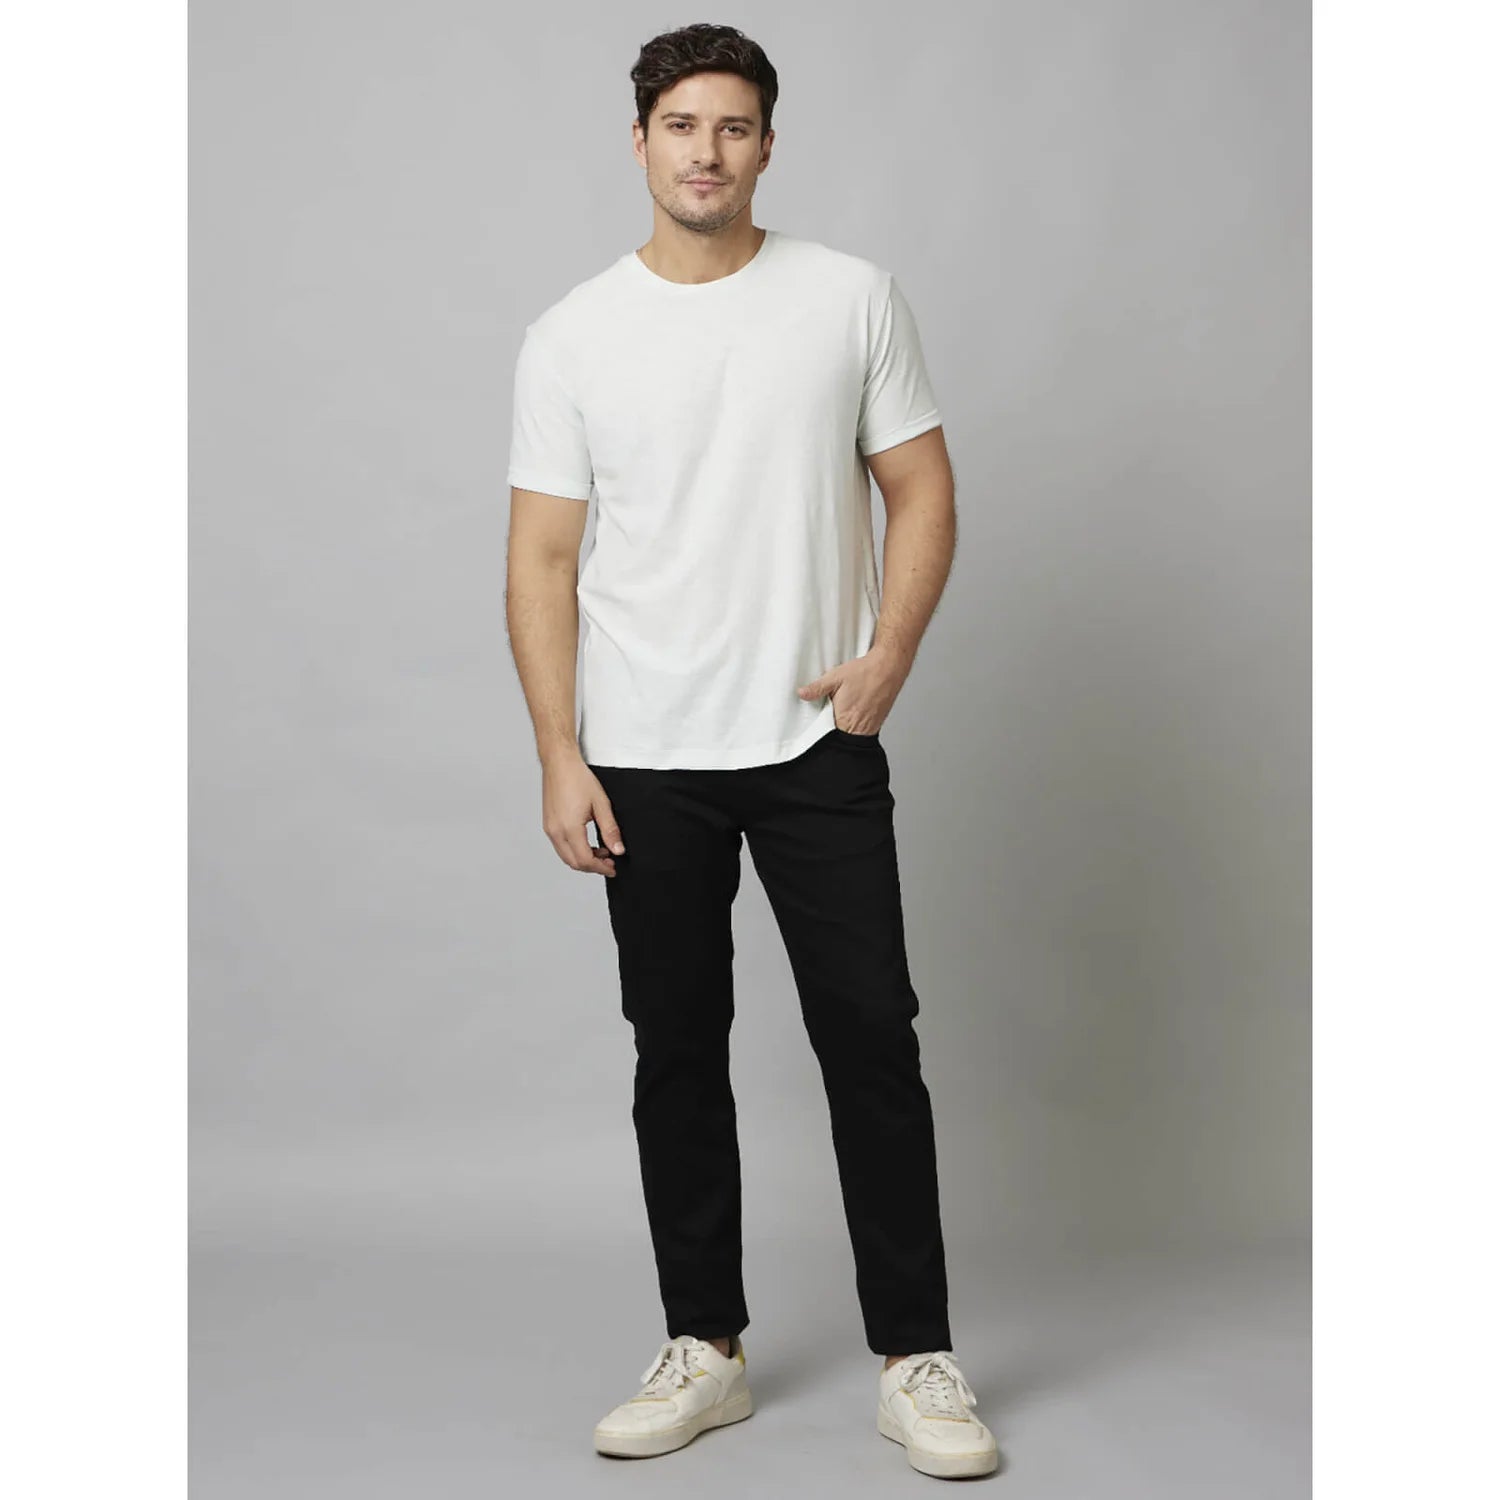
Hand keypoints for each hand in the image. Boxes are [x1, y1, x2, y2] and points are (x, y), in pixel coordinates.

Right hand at [542, 752, 625, 876]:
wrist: (560, 763)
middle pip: (574, 863)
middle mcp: (555, 832)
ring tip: (600, 851)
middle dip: (592, 866)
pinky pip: (560, 846)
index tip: (613, 867)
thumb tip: (618, 849)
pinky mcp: (548, 824)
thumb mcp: (601, 804)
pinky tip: (587, 842)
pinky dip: (574, 850)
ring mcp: (549, 829)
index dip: (601, 868)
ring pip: (566, 856)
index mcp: (569, 828)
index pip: (585, 860)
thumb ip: (610, 830)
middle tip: (609, 862)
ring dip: (583, 858)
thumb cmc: (578, 778)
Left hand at [796, 645, 908, 734]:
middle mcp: (858, 727)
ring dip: (845, 721)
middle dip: (832, 723)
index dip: (821, 725)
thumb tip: (802, 694)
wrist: (890, 667)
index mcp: (843, 719)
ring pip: (851, 731)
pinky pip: (863, 727)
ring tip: (846, 706)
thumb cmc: (866, 672)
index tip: (818, 717)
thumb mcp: (835, 677)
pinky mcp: (878, 722)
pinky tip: (856, 707)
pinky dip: (856, 720)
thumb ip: (817, 688)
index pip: (826, 732)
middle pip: (838, 732)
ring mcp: (870, 727)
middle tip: (833, 707)